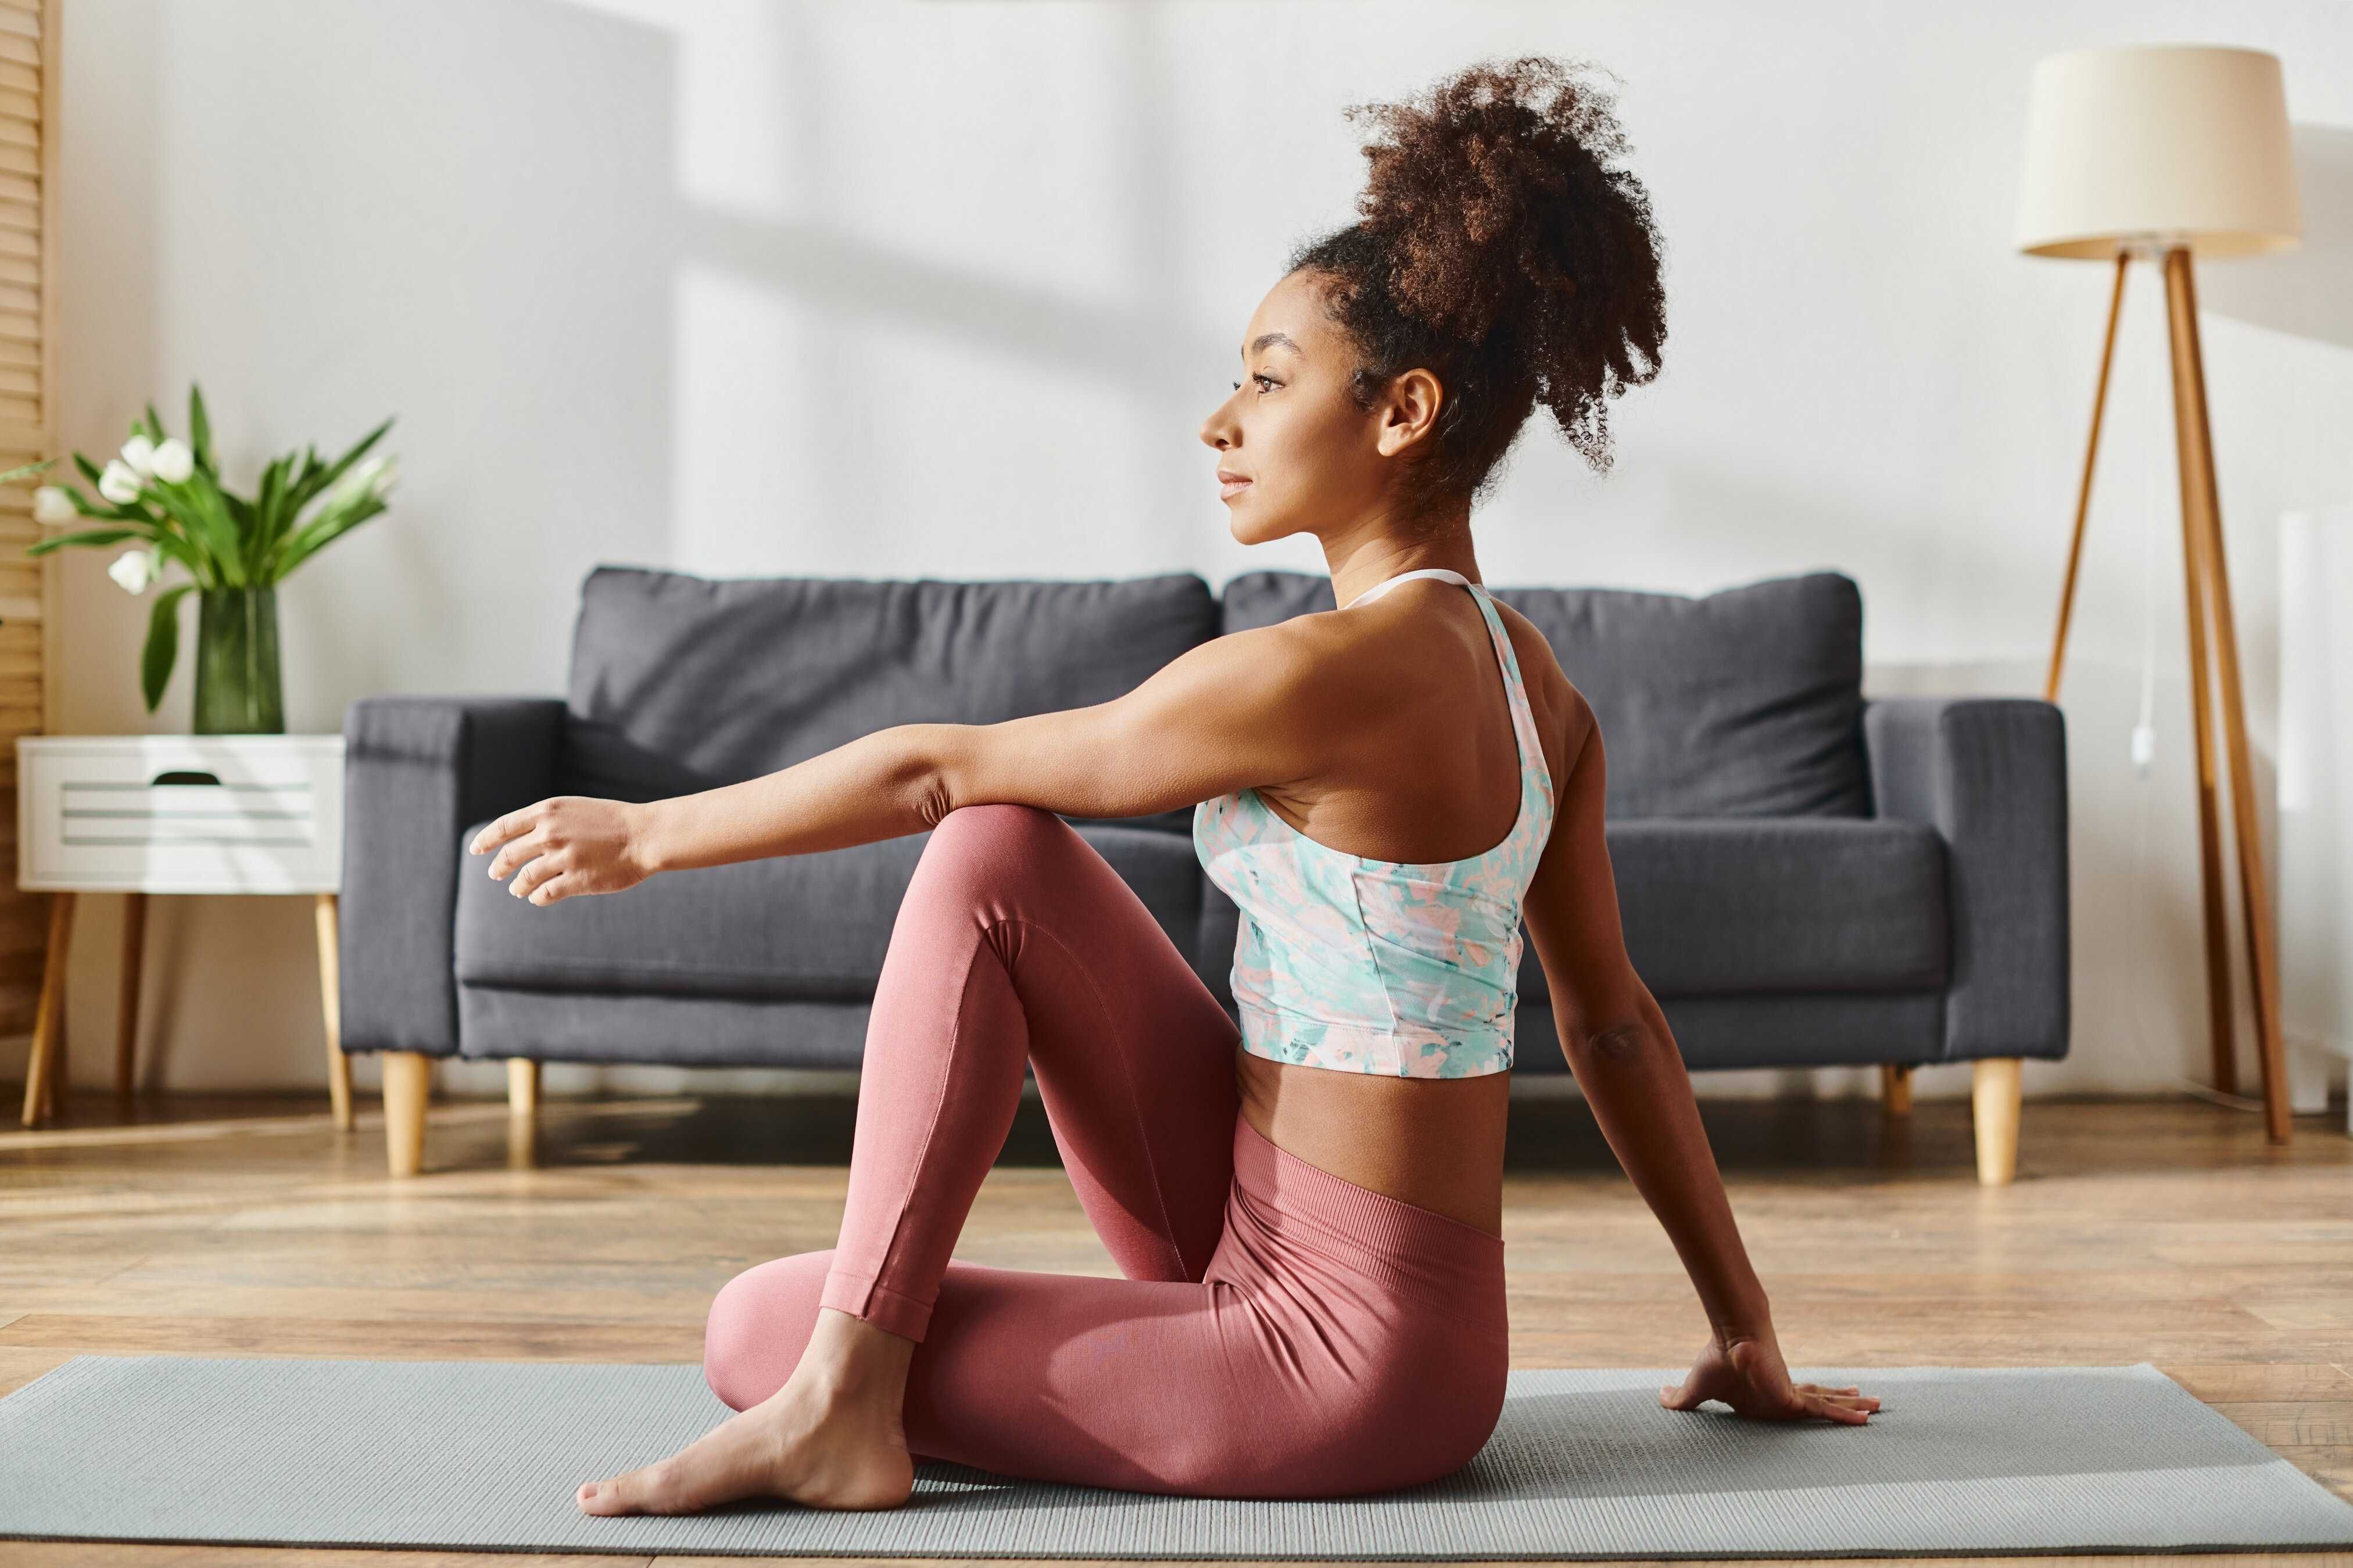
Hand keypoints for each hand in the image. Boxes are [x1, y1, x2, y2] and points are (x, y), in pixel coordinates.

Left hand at [469, 796, 653, 905]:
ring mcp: (562, 858)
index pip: (503, 827)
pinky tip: (538, 897)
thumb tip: (522, 840)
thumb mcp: (575, 810)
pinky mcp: (575, 880)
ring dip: (517, 886)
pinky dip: (537, 897)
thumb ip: (548, 822)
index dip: (485, 840)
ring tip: (517, 890)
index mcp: (548, 812)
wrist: (645, 835)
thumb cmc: (614, 821)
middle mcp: (550, 833)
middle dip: (498, 867)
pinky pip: (544, 894)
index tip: (475, 849)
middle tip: (495, 873)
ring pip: (524, 878)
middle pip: (508, 855)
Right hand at [1659, 1324, 1876, 1424]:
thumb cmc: (1716, 1362)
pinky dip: (1844, 1415)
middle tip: (1867, 1408)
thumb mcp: (1698, 1389)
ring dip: (1852, 1407)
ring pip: (1827, 1405)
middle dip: (1842, 1405)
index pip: (1791, 1405)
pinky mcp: (1795, 1397)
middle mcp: (1782, 1397)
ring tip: (1878, 1408)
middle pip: (1818, 1402)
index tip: (1815, 1406)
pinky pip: (1824, 1410)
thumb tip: (1658, 1397)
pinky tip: (1866, 1419)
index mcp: (1764, 1400)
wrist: (1730, 1343)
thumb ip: (1681, 1398)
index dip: (1806, 1404)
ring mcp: (1792, 1395)